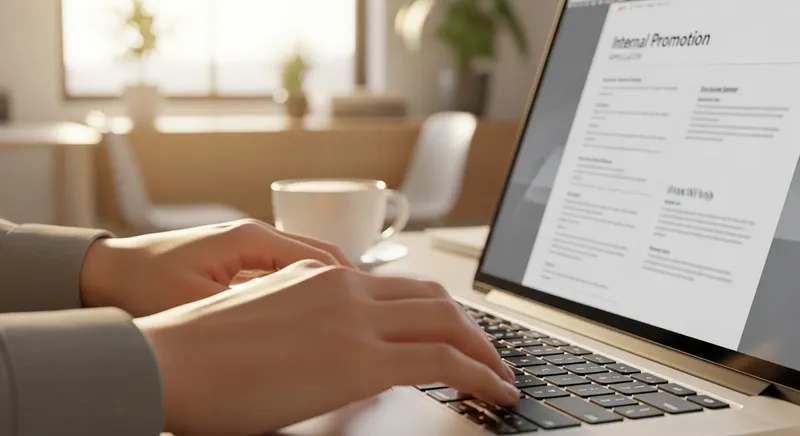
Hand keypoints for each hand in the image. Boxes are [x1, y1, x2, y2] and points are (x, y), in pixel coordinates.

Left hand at [80, 219, 352, 316]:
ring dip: (329, 288)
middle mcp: (255, 235)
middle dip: (350, 285)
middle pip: (322, 256)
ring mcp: (248, 246)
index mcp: (252, 238)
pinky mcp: (238, 259)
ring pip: (306, 263)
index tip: (372, 311)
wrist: (106, 273)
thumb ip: (253, 307)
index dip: (351, 286)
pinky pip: (285, 271)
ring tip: (348, 320)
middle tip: (371, 316)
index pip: (321, 257)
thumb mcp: (199, 303)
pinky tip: (311, 318)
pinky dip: (305, 290)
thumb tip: (301, 320)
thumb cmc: (145, 285)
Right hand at [135, 261, 518, 435]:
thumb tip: (332, 345)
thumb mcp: (266, 320)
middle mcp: (346, 289)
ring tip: (501, 375)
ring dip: (484, 349)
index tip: (457, 332)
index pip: (403, 287)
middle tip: (491, 354)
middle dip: (473, 327)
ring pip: (447, 322)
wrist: (167, 360)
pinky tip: (491, 389)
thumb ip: (308, 323)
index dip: (440, 309)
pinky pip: (440, 360)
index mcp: (324, 279)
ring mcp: (354, 320)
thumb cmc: (200, 349)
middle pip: (435, 298)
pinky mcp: (357, 360)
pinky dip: (477, 373)